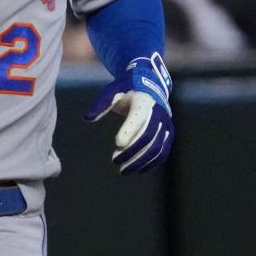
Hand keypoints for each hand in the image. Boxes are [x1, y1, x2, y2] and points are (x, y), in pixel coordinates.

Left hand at [84, 52, 173, 173]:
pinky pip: (163, 152)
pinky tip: (138, 170)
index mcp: (144, 101)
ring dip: (140, 161)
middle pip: (147, 137)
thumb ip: (101, 104)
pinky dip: (151, 163)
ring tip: (123, 170)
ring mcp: (166, 124)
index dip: (129, 131)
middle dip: (131, 152)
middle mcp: (159, 113)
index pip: (138, 118)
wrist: (150, 85)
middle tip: (115, 161)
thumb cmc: (126, 90)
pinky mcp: (168, 133)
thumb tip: (88, 118)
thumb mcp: (111, 92)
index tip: (117, 144)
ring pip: (156, 148)